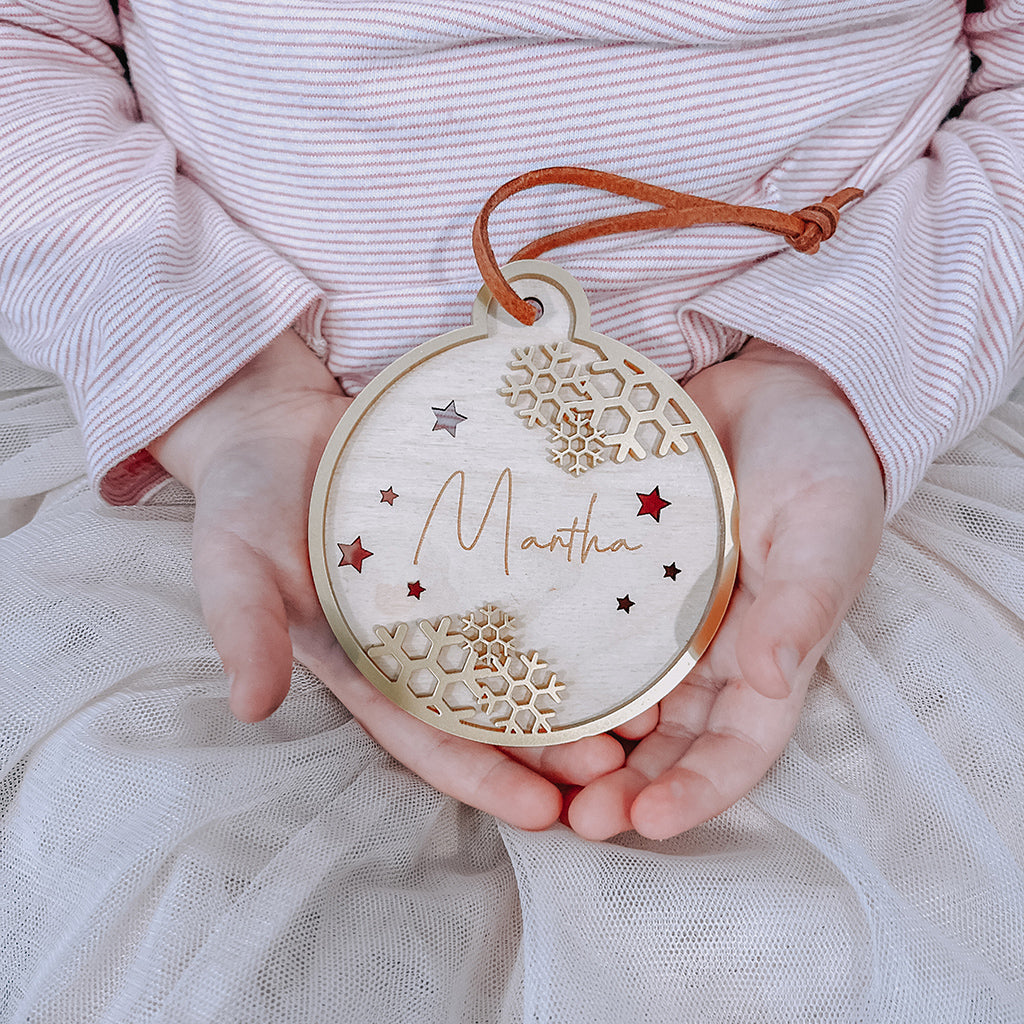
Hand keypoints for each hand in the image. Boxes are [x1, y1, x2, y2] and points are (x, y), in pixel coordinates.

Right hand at [149, 329, 624, 830]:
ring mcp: (455, 592)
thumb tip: (251, 705)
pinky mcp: (482, 543)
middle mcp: (420, 640)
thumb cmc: (249, 497)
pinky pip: (535, 584)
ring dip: (584, 694)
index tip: (543, 813)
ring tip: (649, 718)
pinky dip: (578, 611)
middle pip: (498, 711)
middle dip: (555, 751)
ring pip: (528, 656)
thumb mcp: (233, 562)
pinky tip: (628, 626)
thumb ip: (243, 626)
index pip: (430, 739)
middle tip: (620, 773)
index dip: (484, 779)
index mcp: (366, 666)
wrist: (281, 422)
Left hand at [566, 339, 884, 840]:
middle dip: (624, 786)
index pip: (736, 747)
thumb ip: (803, 604)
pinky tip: (509, 686)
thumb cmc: (817, 462)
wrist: (765, 390)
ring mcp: (652, 616)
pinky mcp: (610, 577)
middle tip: (576, 819)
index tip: (646, 822)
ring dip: (579, 742)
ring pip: (613, 698)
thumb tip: (769, 681)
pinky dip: (550, 665)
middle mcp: (703, 650)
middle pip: (664, 742)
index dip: (696, 793)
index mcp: (765, 654)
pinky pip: (578, 630)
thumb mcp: (826, 529)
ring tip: (533, 773)